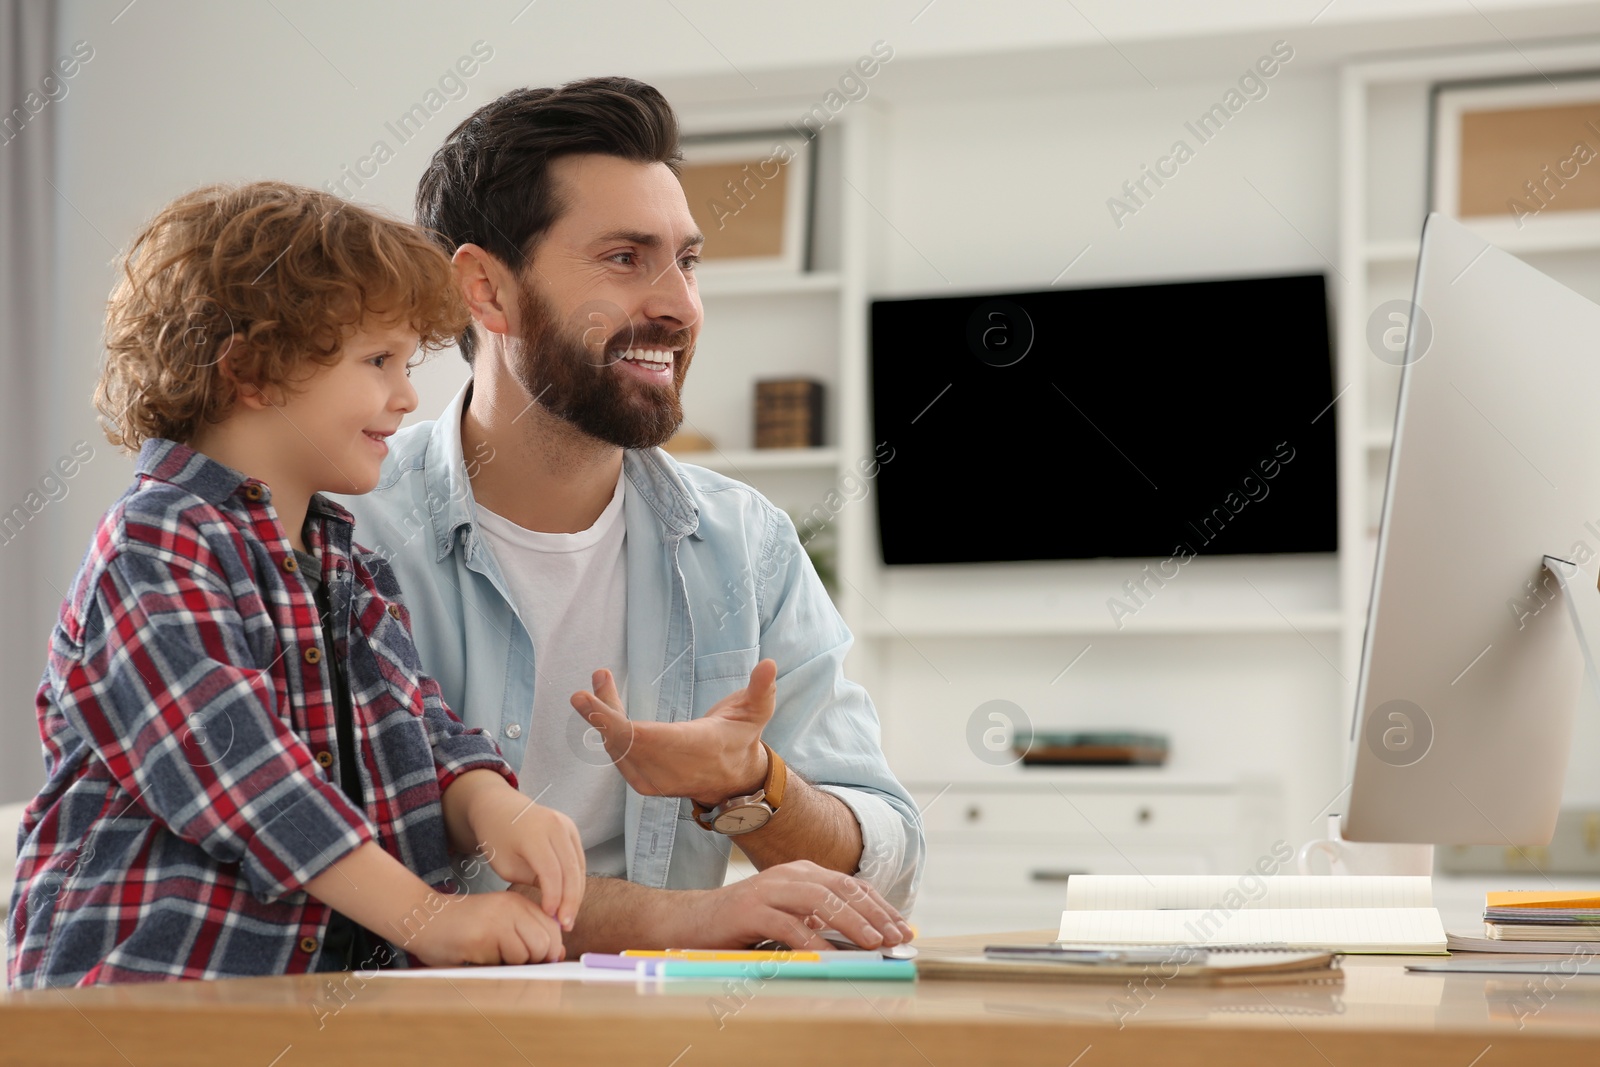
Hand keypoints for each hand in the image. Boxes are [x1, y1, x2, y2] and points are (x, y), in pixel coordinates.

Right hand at [405, 891, 565, 965]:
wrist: (423, 920)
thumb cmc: (462, 928)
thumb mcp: (501, 927)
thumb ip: (529, 936)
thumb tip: (558, 955)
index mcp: (518, 902)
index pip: (554, 929)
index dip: (549, 950)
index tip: (533, 959)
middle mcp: (512, 906)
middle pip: (547, 942)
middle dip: (536, 960)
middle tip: (512, 962)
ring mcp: (498, 919)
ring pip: (531, 953)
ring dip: (516, 964)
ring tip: (494, 956)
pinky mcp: (483, 936)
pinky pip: (508, 960)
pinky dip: (498, 966)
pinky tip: (480, 956)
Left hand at [465, 784, 585, 929]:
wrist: (498, 807)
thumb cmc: (496, 838)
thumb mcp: (506, 865)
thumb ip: (530, 881)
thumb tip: (553, 903)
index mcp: (534, 834)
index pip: (552, 872)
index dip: (554, 898)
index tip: (550, 917)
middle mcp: (556, 826)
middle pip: (571, 870)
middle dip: (571, 901)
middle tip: (566, 925)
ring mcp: (567, 825)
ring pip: (579, 866)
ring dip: (576, 894)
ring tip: (568, 917)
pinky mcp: (572, 828)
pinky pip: (578, 859)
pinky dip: (576, 881)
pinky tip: (570, 899)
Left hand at [570, 659, 776, 804]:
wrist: (734, 779)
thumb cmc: (741, 737)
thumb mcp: (756, 711)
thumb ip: (761, 689)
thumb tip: (769, 664)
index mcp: (693, 749)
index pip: (643, 737)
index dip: (611, 721)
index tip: (586, 702)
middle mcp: (669, 770)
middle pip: (622, 741)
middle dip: (602, 712)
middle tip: (589, 685)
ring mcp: (653, 780)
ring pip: (617, 747)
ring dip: (603, 716)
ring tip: (600, 682)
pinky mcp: (643, 783)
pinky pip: (618, 755)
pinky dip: (608, 731)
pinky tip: (605, 707)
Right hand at [683, 860, 912, 951]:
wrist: (692, 922)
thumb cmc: (745, 924)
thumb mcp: (789, 917)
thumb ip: (819, 921)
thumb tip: (864, 939)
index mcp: (803, 873)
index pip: (852, 885)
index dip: (881, 905)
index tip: (902, 926)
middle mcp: (790, 875)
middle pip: (843, 888)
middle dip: (875, 913)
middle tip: (897, 936)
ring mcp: (770, 890)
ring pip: (821, 901)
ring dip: (852, 922)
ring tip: (874, 943)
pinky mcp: (751, 910)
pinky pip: (790, 926)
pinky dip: (814, 942)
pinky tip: (832, 958)